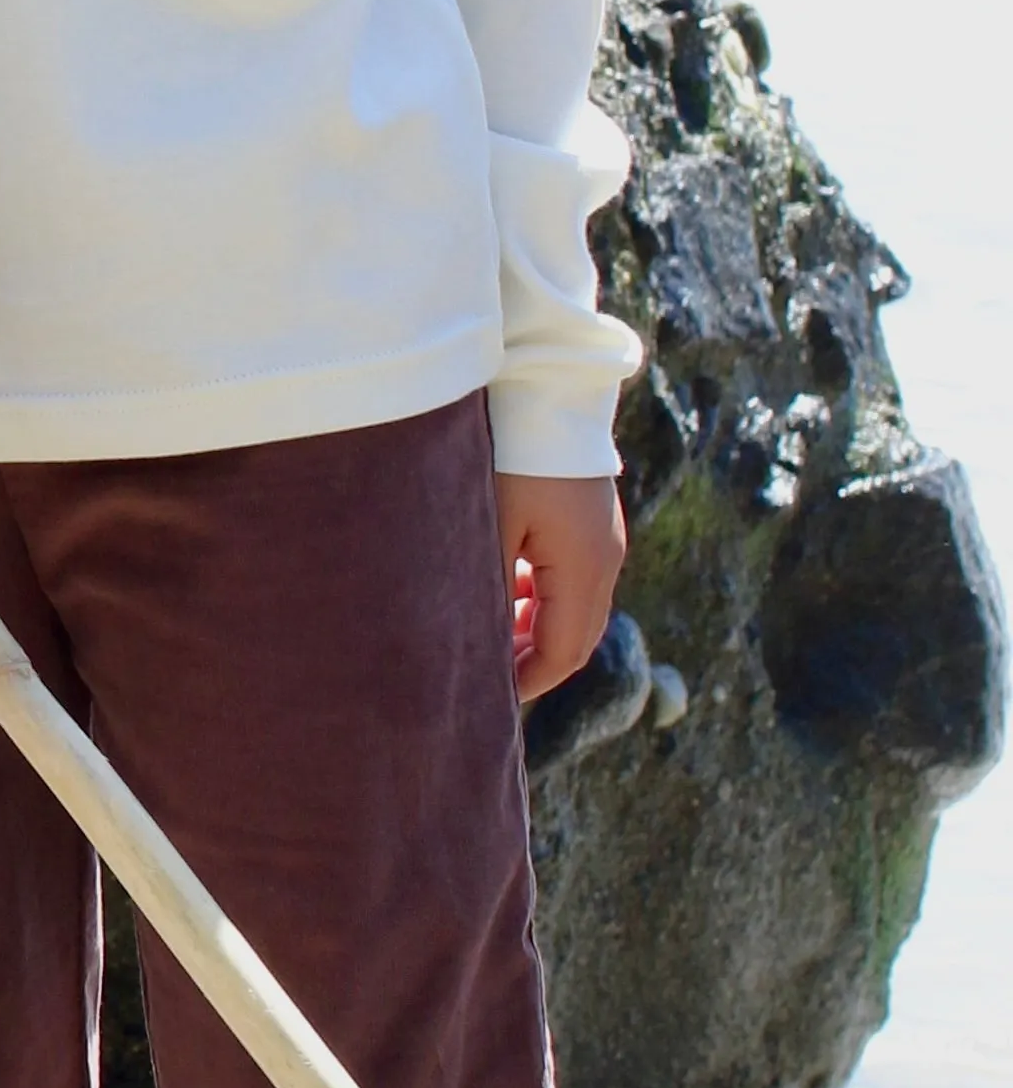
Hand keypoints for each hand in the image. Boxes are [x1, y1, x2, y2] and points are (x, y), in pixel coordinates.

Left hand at [499, 470, 623, 702]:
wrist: (546, 391)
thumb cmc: (511, 455)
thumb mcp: (493, 526)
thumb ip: (492, 589)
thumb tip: (483, 644)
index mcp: (585, 569)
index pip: (564, 651)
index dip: (528, 680)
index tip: (490, 697)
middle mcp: (605, 560)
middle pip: (577, 636)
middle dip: (535, 661)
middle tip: (489, 676)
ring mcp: (605, 540)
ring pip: (576, 608)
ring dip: (538, 628)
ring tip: (491, 635)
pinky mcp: (594, 523)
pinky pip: (574, 577)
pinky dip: (543, 596)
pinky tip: (506, 590)